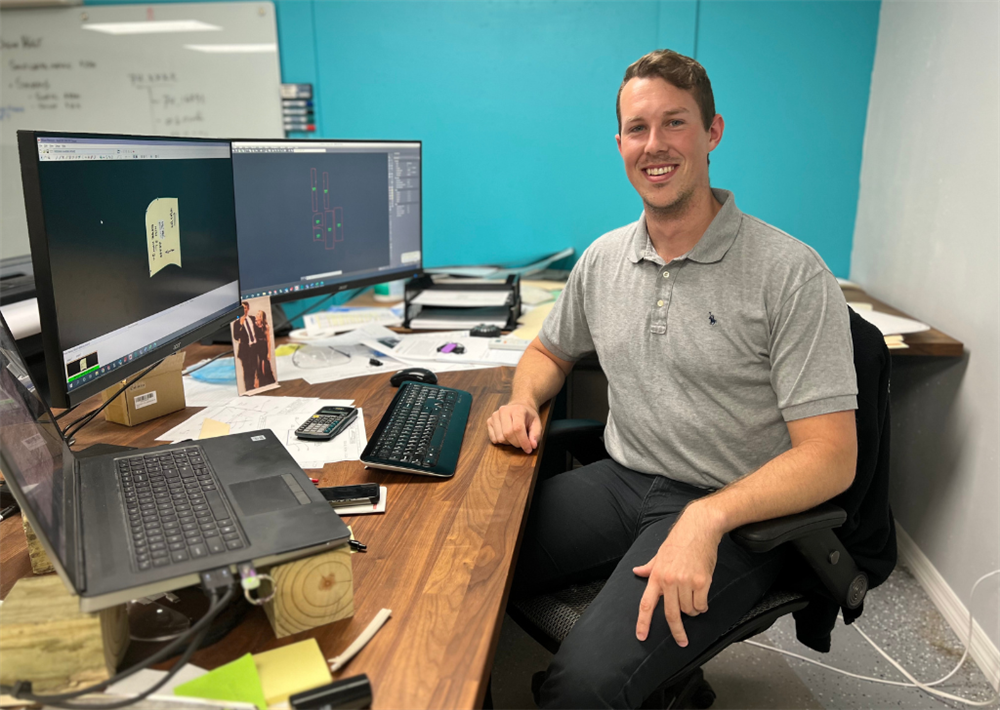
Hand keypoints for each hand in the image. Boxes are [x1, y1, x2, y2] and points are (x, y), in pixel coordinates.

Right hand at [486, 402, 540, 453]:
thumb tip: (532, 445)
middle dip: (516, 443)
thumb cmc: (528, 416)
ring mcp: (495, 415)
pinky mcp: (489, 421)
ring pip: (500, 438)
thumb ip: (536, 434)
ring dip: (509, 443)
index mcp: (517, 410)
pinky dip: (501, 442)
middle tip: (522, 444)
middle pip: (508, 434)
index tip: (528, 449)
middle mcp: (504, 411)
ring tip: (515, 438)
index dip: (523, 441)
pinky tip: (507, 436)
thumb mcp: (537, 423)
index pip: (517, 428)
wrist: (518, 405)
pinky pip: (493, 439)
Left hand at [632, 504, 722, 646]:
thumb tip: (637, 571)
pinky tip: (702, 597)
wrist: (699, 528)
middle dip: (677, 631)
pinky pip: (701, 604)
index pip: (646, 604)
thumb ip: (649, 567)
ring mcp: (685, 581)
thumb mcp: (660, 554)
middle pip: (670, 614)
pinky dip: (703, 605)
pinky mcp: (701, 581)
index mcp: (656, 576)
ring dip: (693, 610)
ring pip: (689, 610)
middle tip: (682, 641)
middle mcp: (669, 581)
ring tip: (694, 597)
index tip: (641, 637)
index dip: (643, 622)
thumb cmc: (679, 541)